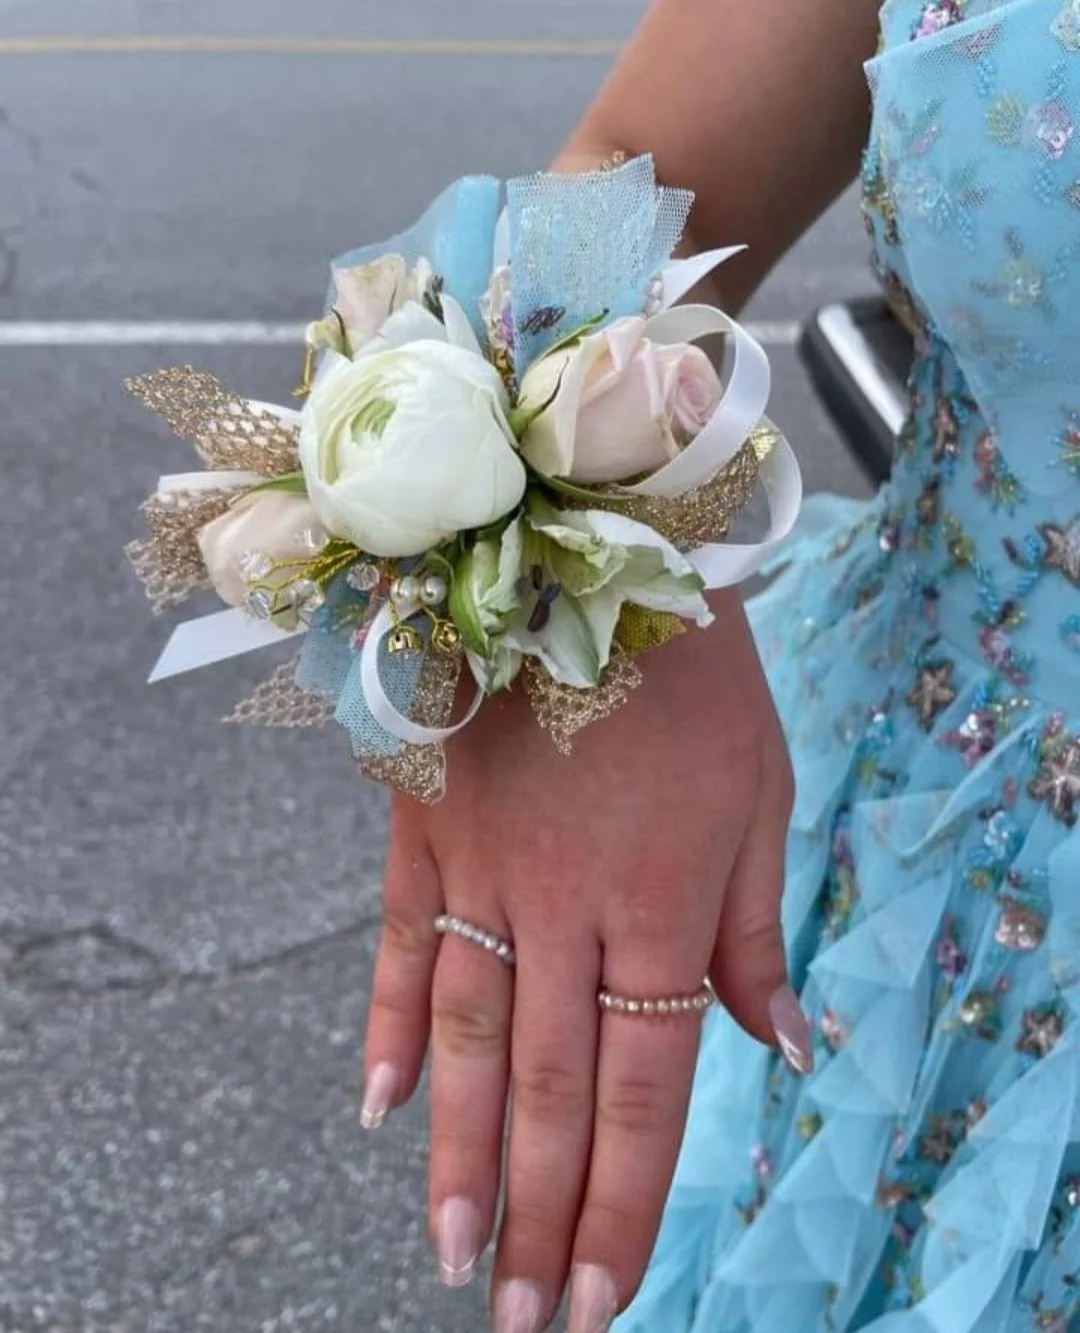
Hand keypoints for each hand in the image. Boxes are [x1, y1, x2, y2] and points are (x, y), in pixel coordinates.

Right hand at [360, 589, 811, 1332]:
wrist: (595, 544)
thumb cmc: (698, 673)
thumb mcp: (764, 789)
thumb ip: (759, 926)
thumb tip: (784, 1047)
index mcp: (666, 900)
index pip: (642, 1089)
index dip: (623, 1202)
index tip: (603, 1295)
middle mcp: (570, 902)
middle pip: (551, 1089)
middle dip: (538, 1214)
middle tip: (520, 1314)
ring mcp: (486, 863)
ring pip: (471, 1039)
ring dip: (460, 1156)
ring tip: (453, 1256)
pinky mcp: (427, 822)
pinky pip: (403, 944)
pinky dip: (395, 1029)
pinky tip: (383, 1111)